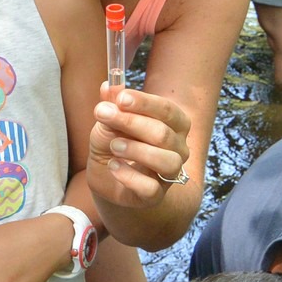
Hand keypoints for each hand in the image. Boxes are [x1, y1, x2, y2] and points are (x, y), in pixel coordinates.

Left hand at [87, 85, 192, 208]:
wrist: (107, 179)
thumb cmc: (115, 144)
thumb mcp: (109, 122)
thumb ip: (111, 105)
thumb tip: (108, 86)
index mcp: (174, 124)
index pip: (167, 109)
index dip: (144, 103)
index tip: (121, 98)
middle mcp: (179, 148)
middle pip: (163, 134)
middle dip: (131, 122)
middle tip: (102, 115)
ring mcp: (169, 174)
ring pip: (167, 162)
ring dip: (135, 150)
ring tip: (113, 145)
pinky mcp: (155, 195)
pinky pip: (150, 188)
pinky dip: (129, 176)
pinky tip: (113, 166)